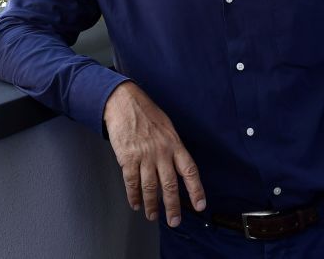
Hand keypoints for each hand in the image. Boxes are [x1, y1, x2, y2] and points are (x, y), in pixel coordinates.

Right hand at [103, 81, 204, 226]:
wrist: (123, 102)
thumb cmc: (146, 112)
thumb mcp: (167, 127)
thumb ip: (172, 147)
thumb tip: (176, 167)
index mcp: (174, 144)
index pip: (189, 171)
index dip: (196, 190)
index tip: (200, 205)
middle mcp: (162, 152)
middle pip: (170, 185)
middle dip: (172, 207)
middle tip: (174, 220)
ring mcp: (144, 156)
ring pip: (150, 188)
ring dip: (151, 205)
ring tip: (152, 215)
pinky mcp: (128, 158)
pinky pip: (132, 182)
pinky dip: (133, 195)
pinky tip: (135, 203)